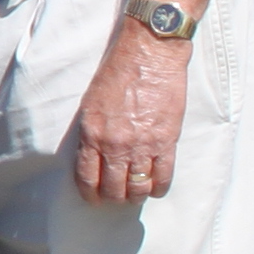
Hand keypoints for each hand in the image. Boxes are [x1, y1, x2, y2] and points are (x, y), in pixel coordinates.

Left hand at [68, 22, 193, 208]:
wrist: (149, 54)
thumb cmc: (119, 72)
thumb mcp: (92, 103)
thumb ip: (92, 132)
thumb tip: (93, 156)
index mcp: (92, 134)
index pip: (87, 178)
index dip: (90, 194)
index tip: (94, 199)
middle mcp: (115, 144)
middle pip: (113, 188)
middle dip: (113, 198)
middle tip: (116, 197)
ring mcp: (142, 145)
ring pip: (138, 187)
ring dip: (136, 196)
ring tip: (135, 194)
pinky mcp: (166, 141)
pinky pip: (164, 177)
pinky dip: (159, 188)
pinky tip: (156, 188)